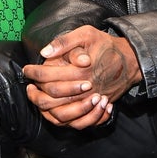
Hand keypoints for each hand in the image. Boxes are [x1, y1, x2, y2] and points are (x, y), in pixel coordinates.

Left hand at [23, 26, 142, 128]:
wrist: (130, 61)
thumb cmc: (106, 46)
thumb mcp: (86, 34)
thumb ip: (64, 42)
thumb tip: (44, 53)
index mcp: (79, 71)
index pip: (47, 76)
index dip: (33, 73)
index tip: (27, 70)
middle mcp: (84, 90)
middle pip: (50, 99)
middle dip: (35, 93)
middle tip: (29, 86)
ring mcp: (90, 102)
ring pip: (61, 115)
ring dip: (45, 108)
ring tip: (37, 98)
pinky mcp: (96, 110)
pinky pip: (76, 123)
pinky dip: (63, 120)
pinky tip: (53, 111)